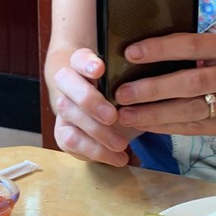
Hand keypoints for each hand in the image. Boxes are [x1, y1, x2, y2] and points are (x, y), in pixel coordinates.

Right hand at [52, 48, 139, 166]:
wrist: (107, 118)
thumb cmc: (122, 96)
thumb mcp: (131, 87)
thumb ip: (136, 84)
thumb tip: (153, 88)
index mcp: (84, 64)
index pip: (79, 57)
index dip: (87, 63)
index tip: (101, 69)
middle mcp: (69, 82)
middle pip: (67, 82)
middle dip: (89, 100)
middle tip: (112, 116)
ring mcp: (64, 106)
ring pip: (69, 113)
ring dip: (96, 131)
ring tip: (121, 144)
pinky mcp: (62, 131)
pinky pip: (71, 140)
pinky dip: (95, 151)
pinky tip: (118, 157)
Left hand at [114, 33, 215, 136]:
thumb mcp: (211, 52)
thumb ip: (184, 51)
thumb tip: (134, 55)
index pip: (193, 45)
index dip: (161, 49)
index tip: (130, 53)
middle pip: (193, 82)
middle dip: (153, 89)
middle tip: (123, 94)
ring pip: (192, 110)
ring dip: (154, 114)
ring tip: (127, 115)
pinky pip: (194, 128)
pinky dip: (165, 126)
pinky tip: (144, 124)